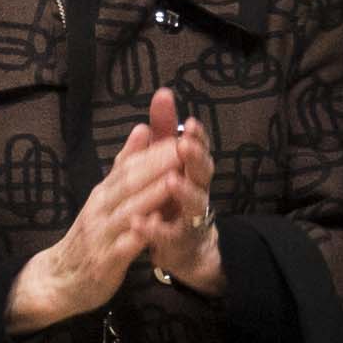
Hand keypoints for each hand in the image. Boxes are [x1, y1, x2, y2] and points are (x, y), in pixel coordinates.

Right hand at [7, 115, 185, 331]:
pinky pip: (123, 246)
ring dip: (152, 195)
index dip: (155, 151)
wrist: (59, 280)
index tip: (181, 135)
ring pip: (128, 211)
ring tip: (176, 180)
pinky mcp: (104, 262)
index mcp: (104, 193)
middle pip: (129, 182)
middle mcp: (101, 209)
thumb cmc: (89, 237)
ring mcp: (101, 235)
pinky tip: (157, 227)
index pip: (129, 166)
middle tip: (185, 148)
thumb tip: (142, 129)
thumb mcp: (104, 198)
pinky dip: (139, 235)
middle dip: (157, 165)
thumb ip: (124, 167)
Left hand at [133, 88, 222, 292]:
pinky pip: (168, 236)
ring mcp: (191, 218)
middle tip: (185, 145)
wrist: (183, 248)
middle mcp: (197, 192)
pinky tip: (141, 222)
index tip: (189, 123)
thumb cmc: (174, 199)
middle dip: (195, 158)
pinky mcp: (179, 242)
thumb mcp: (165, 162)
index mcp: (192, 171)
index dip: (197, 137)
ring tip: (171, 180)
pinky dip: (155, 230)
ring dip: (183, 192)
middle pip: (202, 173)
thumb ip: (163, 131)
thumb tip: (163, 94)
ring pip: (194, 203)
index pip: (199, 149)